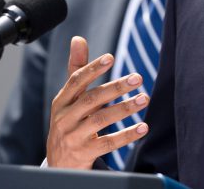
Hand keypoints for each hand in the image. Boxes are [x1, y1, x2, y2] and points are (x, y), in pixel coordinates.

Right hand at [46, 36, 149, 168]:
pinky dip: (126, 135)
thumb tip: (78, 38)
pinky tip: (143, 127)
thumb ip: (77, 69)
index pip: (76, 81)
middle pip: (91, 100)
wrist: (59, 164)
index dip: (93, 68)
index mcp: (61, 102)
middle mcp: (64, 119)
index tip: (111, 58)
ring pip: (101, 120)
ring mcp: (73, 137)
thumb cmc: (69, 122)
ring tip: (144, 98)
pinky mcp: (84, 154)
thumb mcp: (69, 99)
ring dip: (125, 108)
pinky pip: (108, 143)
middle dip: (116, 87)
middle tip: (138, 77)